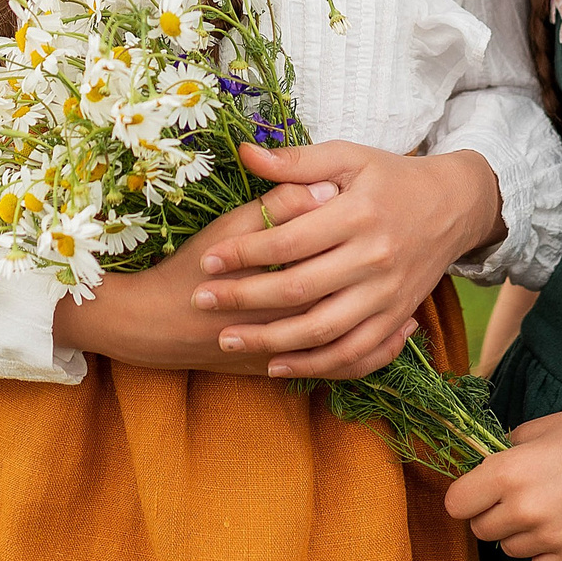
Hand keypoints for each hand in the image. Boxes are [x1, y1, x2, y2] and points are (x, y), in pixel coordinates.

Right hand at [52, 186, 375, 375]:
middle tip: (407, 250)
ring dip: (384, 323)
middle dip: (376, 276)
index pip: (325, 249)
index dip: (358, 229)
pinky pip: (337, 368)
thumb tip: (327, 191)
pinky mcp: (278, 369)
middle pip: (343, 296)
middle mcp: (280, 315)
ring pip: (349, 337)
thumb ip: (278, 205)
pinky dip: (372, 356)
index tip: (382, 207)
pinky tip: (397, 337)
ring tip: (413, 303)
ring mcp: (280, 347)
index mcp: (272, 270)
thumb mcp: (229, 225)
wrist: (148, 323)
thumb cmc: (187, 267)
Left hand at [189, 142, 503, 380]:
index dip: (244, 254)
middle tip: (203, 302)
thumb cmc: (391, 176)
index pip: (288, 241)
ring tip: (228, 339)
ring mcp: (388, 293)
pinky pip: (354, 353)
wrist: (454, 205)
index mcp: (357, 214)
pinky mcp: (397, 317)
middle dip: (244, 299)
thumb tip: (246, 153)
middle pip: (298, 289)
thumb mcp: (348, 156)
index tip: (209, 261)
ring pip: (323, 330)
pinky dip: (316, 365)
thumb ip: (297, 161)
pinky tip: (278, 365)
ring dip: (272, 341)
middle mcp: (374, 257)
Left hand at [444, 402, 561, 560]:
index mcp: (508, 472)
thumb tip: (484, 472)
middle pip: (481, 531)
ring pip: (511, 550)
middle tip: (520, 496)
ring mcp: (552, 537)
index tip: (479, 492)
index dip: (467, 496)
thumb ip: (505, 453)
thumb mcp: (539, 429)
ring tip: (552, 506)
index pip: (456, 504)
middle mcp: (525, 509)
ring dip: (522, 533)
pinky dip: (547, 552)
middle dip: (493, 514)